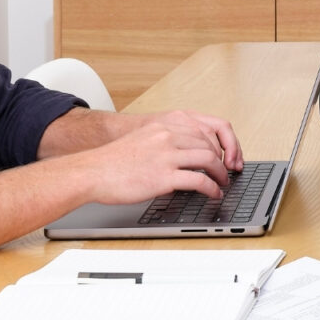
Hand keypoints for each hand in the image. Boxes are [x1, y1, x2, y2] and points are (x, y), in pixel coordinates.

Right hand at [70, 114, 235, 203]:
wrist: (92, 173)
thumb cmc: (113, 162)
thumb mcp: (142, 141)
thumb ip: (164, 144)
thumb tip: (185, 159)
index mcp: (163, 126)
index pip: (203, 130)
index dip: (219, 144)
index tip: (224, 155)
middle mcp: (167, 136)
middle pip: (209, 144)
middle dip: (223, 160)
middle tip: (227, 171)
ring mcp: (166, 155)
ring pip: (209, 160)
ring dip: (221, 174)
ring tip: (223, 183)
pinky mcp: (164, 176)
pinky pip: (199, 181)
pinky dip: (212, 188)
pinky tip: (213, 193)